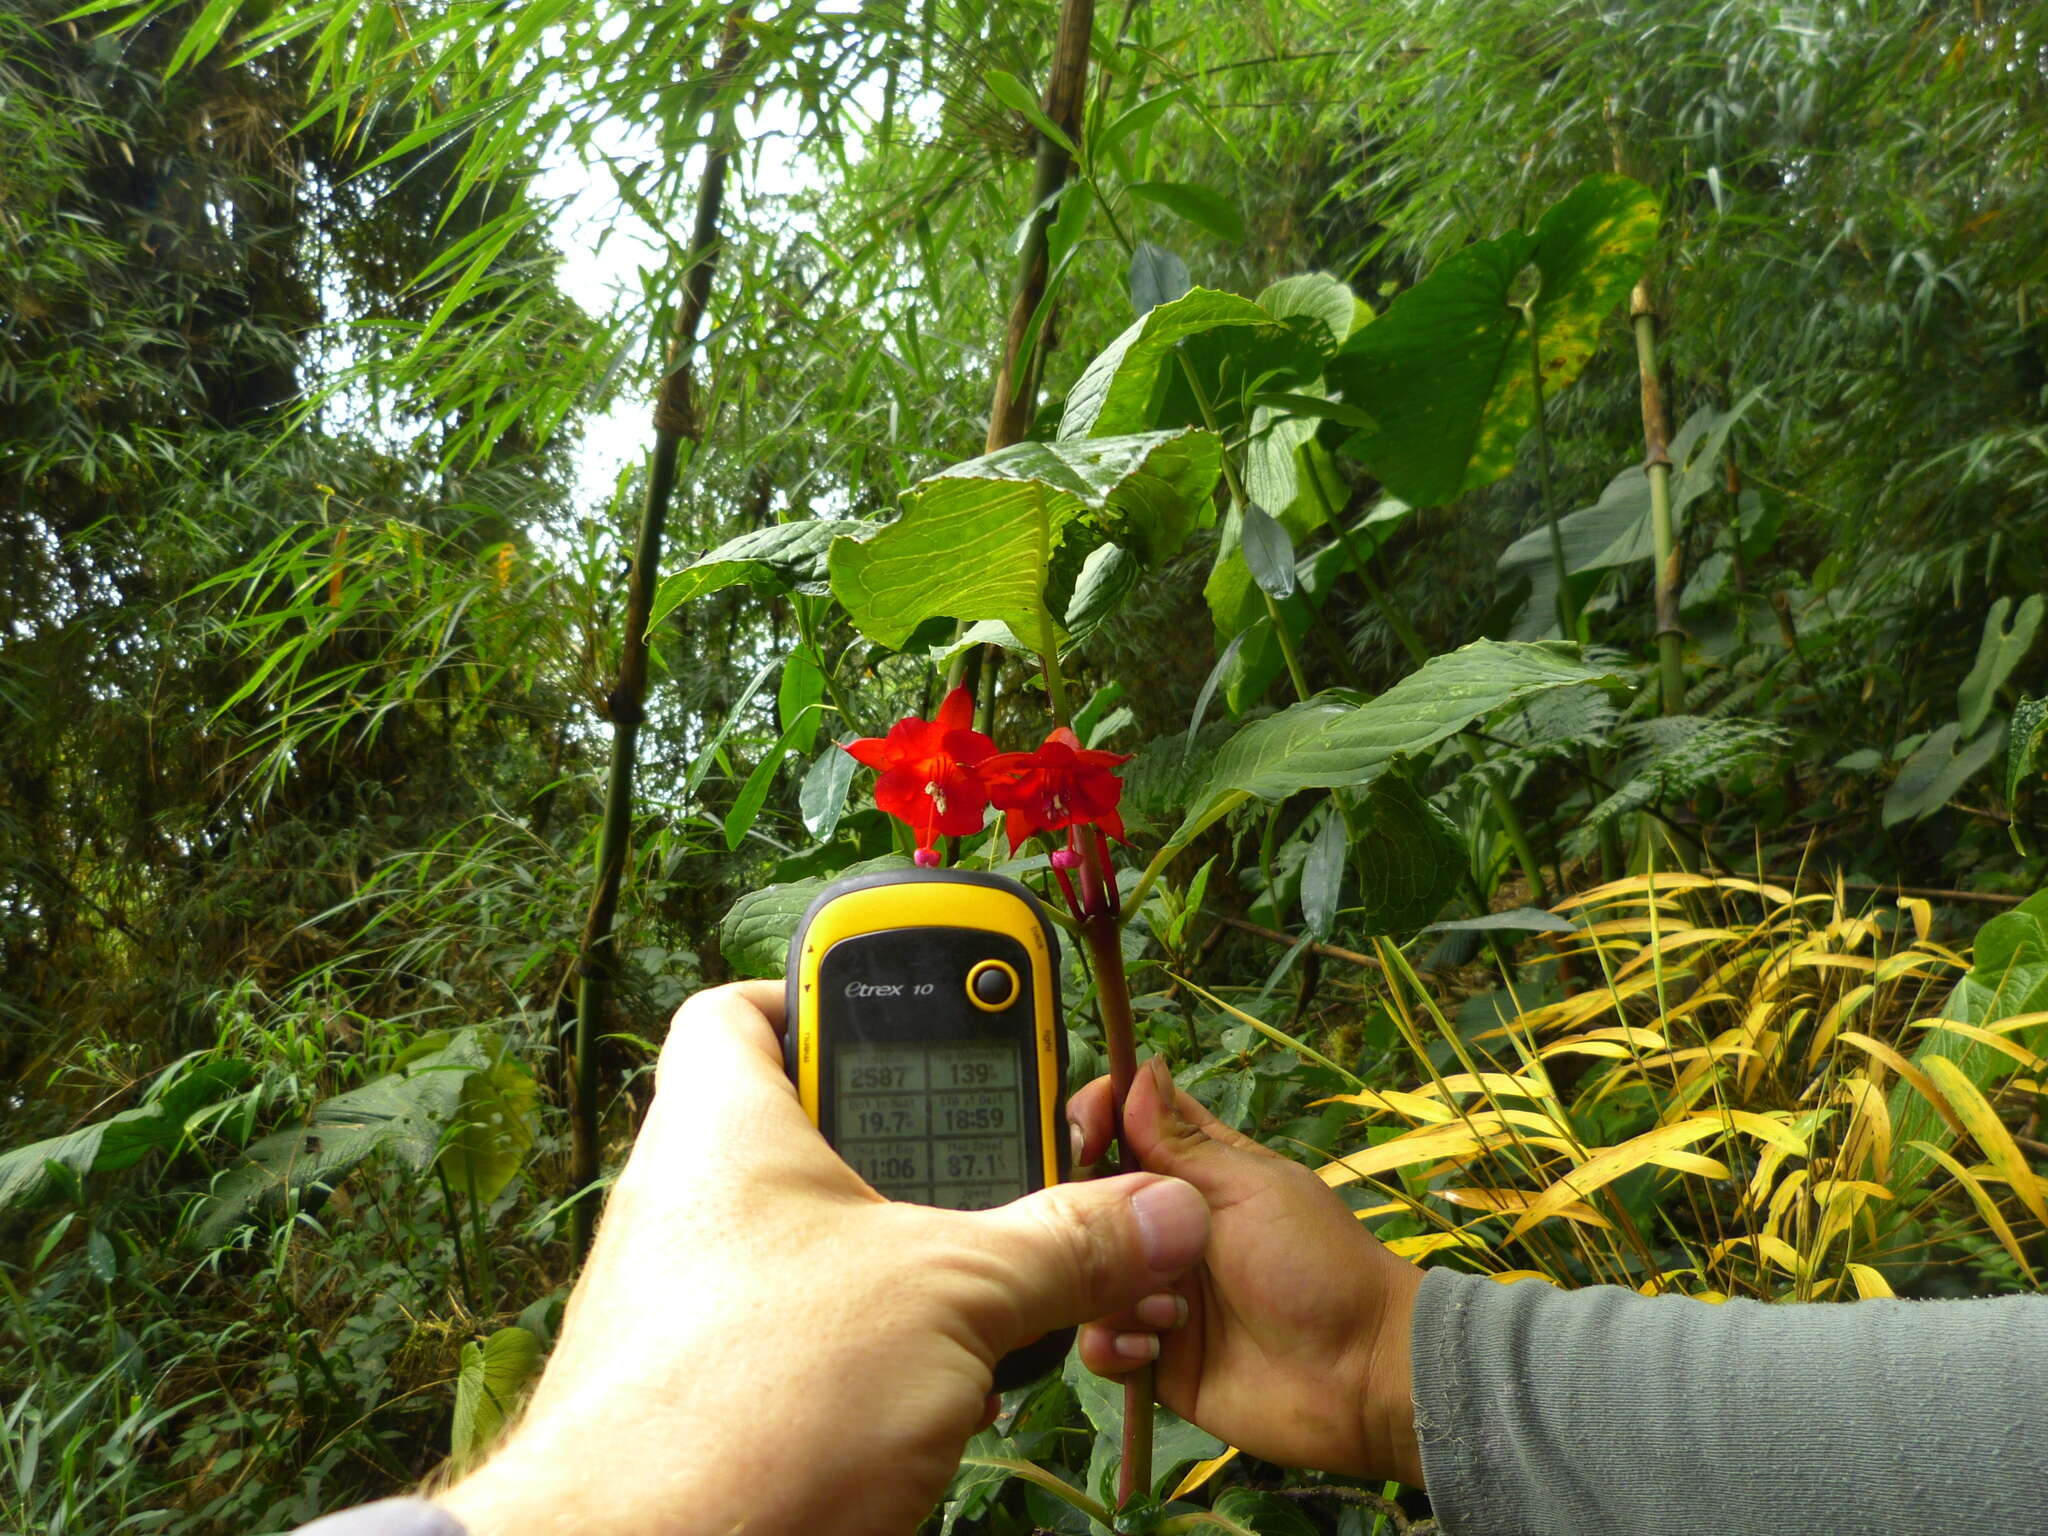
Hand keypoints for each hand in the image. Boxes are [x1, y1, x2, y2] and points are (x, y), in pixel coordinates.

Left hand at [439, 982, 1210, 1535]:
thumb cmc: (746, 1403)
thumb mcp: (945, 1296)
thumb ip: (1063, 1244)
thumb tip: (1166, 1212)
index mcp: (722, 1124)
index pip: (744, 1003)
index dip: (828, 988)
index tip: (921, 1003)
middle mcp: (694, 1202)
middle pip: (810, 1123)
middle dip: (914, 1143)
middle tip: (1002, 1150)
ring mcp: (696, 1306)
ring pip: (824, 1241)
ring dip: (913, 1251)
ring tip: (1001, 1267)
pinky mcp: (715, 1396)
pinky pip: (813, 1332)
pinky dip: (883, 1339)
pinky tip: (949, 1378)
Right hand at [1070, 1055, 1423, 1485]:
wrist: (1357, 1374)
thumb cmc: (1316, 1264)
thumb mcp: (1251, 1189)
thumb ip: (1183, 1142)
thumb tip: (1141, 1069)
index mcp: (1194, 1173)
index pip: (1127, 1122)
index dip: (1098, 1115)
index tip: (1086, 1128)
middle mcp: (1163, 1228)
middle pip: (1089, 1198)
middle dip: (1086, 1211)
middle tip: (1110, 1230)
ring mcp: (1153, 1291)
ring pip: (1084, 1271)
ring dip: (1111, 1286)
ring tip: (1165, 1307)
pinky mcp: (1151, 1354)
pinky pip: (1099, 1342)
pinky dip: (1114, 1344)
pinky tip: (1155, 1347)